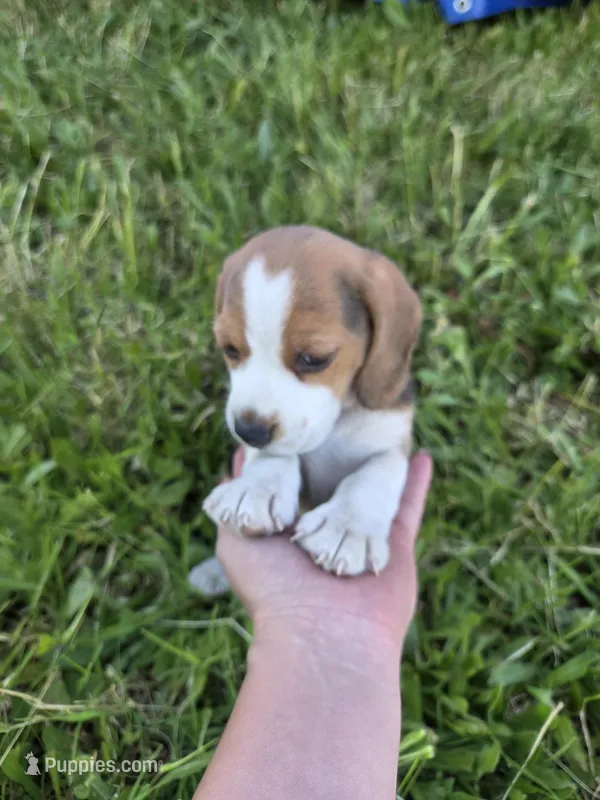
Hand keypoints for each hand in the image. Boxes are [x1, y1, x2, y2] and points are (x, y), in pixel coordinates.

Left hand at [216, 448, 432, 657]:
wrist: (322, 634)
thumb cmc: (273, 590)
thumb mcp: (236, 542)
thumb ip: (237, 503)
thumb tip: (237, 465)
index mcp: (289, 537)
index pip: (292, 490)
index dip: (294, 462)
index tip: (295, 430)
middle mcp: (326, 536)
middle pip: (335, 488)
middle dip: (339, 460)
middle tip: (343, 425)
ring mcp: (360, 539)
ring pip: (371, 492)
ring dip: (378, 466)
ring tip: (387, 436)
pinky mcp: (392, 545)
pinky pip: (407, 504)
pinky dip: (417, 481)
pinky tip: (422, 457)